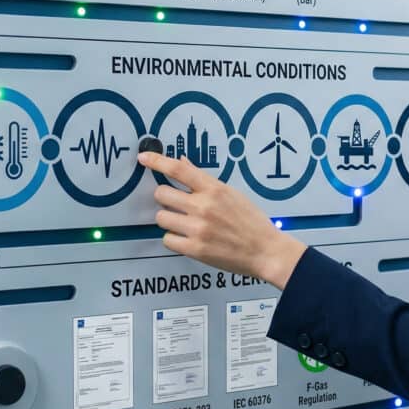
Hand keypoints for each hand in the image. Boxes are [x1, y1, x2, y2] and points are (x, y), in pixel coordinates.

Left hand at [137, 152, 307, 289]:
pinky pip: (167, 239)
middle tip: (176, 204)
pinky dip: (174, 239)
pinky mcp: (194, 249)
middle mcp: (203, 207)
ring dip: (169, 219)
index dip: (157, 161)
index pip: (178, 169)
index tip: (144, 157)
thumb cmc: (251, 221)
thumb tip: (182, 164)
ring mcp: (197, 229)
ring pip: (161, 217)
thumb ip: (204, 181)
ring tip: (184, 224)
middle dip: (165, 198)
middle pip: (161, 194)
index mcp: (214, 189)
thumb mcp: (231, 193)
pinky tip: (188, 238)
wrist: (265, 251)